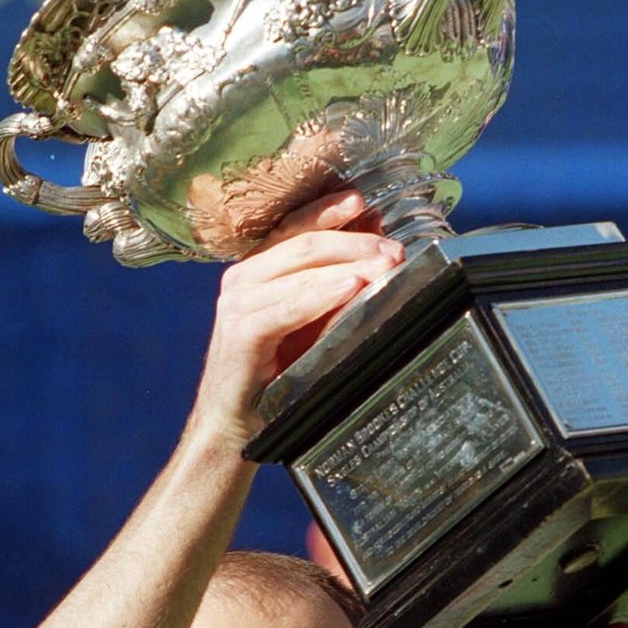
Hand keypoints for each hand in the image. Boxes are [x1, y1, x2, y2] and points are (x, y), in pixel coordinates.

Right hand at [191, 190, 403, 448]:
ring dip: (348, 263)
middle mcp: (242, 277)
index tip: (364, 201)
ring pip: (299, 268)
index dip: (328, 209)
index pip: (295, 226)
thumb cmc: (274, 377)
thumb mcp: (312, 322)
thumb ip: (336, 282)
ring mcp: (237, 302)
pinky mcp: (242, 332)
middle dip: (353, 240)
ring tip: (385, 264)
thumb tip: (375, 238)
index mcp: (257, 269)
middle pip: (303, 242)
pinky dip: (322, 294)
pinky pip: (288, 306)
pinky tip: (351, 287)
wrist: (234, 426)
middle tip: (393, 249)